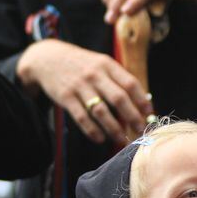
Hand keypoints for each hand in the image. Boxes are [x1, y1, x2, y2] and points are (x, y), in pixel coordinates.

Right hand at [16, 39, 151, 144]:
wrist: (47, 58)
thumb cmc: (81, 65)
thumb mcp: (100, 64)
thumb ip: (118, 80)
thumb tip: (142, 103)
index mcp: (107, 64)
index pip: (130, 83)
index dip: (142, 101)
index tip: (149, 114)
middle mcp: (94, 74)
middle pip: (119, 99)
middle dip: (132, 117)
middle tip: (140, 130)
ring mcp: (79, 86)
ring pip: (101, 111)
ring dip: (114, 128)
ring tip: (122, 139)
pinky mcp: (66, 97)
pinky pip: (82, 118)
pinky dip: (92, 131)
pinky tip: (100, 139)